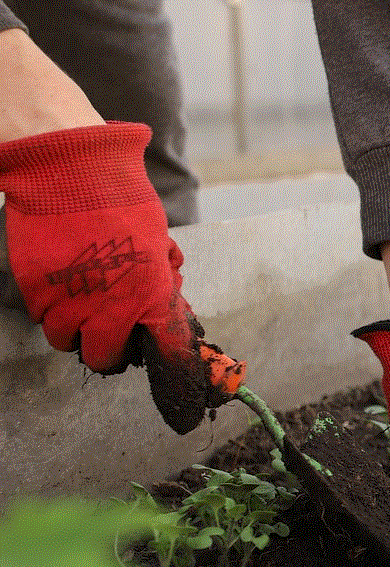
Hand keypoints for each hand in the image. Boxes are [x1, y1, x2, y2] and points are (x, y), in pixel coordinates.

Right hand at [0, 122, 227, 432]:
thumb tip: (167, 308)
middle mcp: (111, 305)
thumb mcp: (158, 244)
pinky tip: (61, 287)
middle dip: (109, 351)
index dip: (174, 373)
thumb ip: (161, 282)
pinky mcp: (36, 289)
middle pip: (104, 358)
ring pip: (66, 342)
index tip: (177, 394)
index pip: (168, 349)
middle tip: (111, 335)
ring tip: (82, 306)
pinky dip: (50, 311)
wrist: (71, 172)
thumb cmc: (123, 202)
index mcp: (152, 292)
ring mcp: (69, 299)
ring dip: (75, 332)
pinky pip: (41, 318)